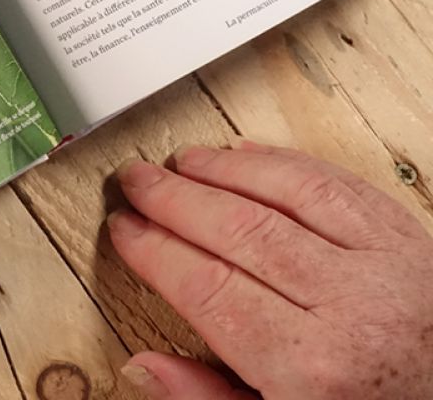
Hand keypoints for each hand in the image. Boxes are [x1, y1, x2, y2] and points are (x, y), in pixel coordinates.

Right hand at [108, 142, 432, 398]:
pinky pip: (338, 183)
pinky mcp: (412, 240)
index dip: (155, 250)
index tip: (125, 230)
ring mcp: (389, 267)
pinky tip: (248, 154)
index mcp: (315, 369)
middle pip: (239, 230)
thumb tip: (144, 368)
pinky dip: (285, 162)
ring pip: (288, 193)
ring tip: (183, 161)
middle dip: (175, 199)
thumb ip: (212, 399)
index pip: (208, 287)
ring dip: (225, 169)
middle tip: (137, 180)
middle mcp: (354, 308)